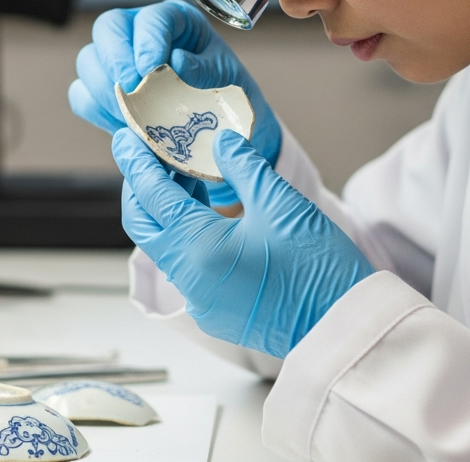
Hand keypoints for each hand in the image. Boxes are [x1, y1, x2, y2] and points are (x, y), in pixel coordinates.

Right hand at [69, 0, 281, 202]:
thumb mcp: (229, 79)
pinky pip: (82, 95)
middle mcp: (139, 32)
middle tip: (131, 91)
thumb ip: (207, 69)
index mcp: (174, 20)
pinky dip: (97, 110)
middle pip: (108, 28)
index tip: (150, 70)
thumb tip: (177, 61)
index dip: (147, 41)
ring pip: (89, 61)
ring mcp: (116, 59)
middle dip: (115, 61)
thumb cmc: (227, 95)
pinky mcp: (104, 88)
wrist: (221, 128)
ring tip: (130, 114)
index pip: (151, 18)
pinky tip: (122, 124)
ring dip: (104, 90)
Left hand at [114, 128, 373, 358]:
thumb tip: (222, 142)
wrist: (343, 330)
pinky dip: (185, 237)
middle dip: (141, 189)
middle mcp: (190, 279)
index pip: (153, 196)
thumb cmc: (319, 270)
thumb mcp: (282, 204)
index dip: (137, 163)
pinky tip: (207, 216)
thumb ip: (244, 167)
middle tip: (150, 157)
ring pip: (164, 247)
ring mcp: (200, 300)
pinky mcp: (214, 312)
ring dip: (166, 212)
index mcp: (199, 248)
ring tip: (185, 178)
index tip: (126, 139)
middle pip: (144, 225)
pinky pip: (184, 268)